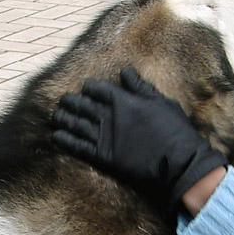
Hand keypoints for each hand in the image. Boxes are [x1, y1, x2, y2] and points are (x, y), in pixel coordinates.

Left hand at [51, 67, 226, 213]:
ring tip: (56, 115)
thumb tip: (126, 71)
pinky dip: (65, 140)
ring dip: (63, 118)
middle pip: (82, 104)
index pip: (98, 88)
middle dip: (71, 101)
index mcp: (123, 100)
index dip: (90, 87)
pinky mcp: (102, 156)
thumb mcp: (161, 102)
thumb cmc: (174, 130)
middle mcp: (108, 116)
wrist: (177, 162)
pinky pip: (77, 146)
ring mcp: (103, 136)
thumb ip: (140, 87)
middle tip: (64, 100)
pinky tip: (56, 136)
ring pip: (75, 123)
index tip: (86, 89)